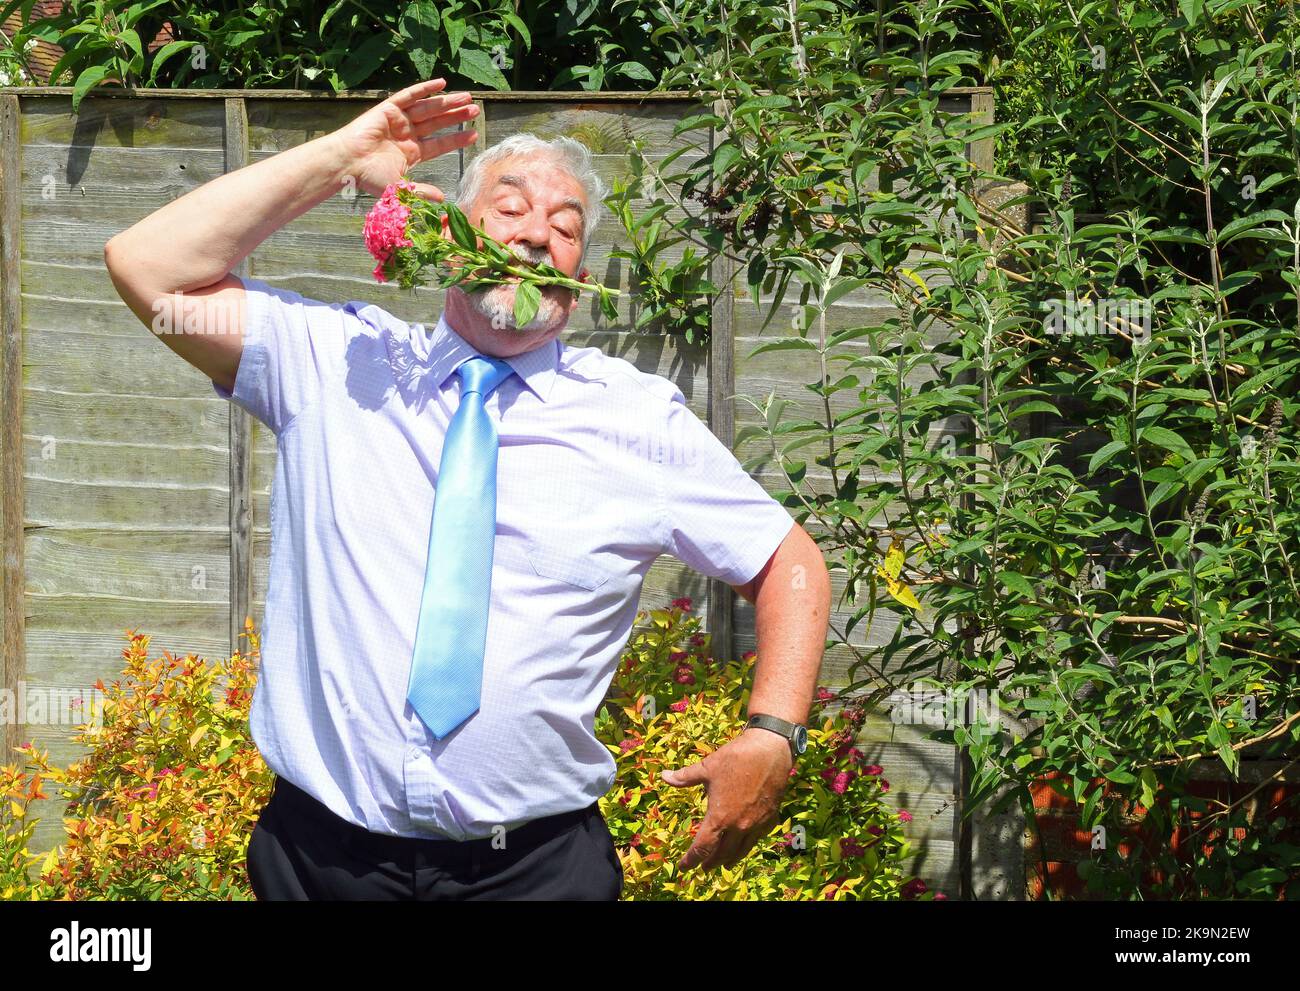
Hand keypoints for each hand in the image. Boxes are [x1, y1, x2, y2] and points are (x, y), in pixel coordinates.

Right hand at [330, 78, 479, 201]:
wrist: (347, 163)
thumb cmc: (368, 177)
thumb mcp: (400, 188)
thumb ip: (422, 192)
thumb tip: (443, 199)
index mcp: (412, 152)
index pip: (440, 144)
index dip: (457, 139)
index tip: (474, 134)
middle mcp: (407, 135)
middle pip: (438, 123)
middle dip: (457, 116)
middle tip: (476, 110)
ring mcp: (398, 121)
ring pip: (428, 108)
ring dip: (447, 102)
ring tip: (468, 98)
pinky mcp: (388, 108)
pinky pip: (409, 95)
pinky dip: (425, 89)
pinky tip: (442, 83)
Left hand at [659, 727, 792, 872]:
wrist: (770, 751)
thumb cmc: (736, 758)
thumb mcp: (706, 767)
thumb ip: (684, 777)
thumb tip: (664, 776)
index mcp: (719, 818)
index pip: (702, 848)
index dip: (690, 860)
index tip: (683, 867)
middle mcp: (738, 827)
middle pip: (722, 854)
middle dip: (710, 862)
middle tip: (703, 867)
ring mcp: (756, 824)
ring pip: (742, 850)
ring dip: (730, 859)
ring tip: (724, 864)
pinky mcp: (770, 818)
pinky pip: (757, 839)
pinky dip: (748, 845)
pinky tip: (745, 843)